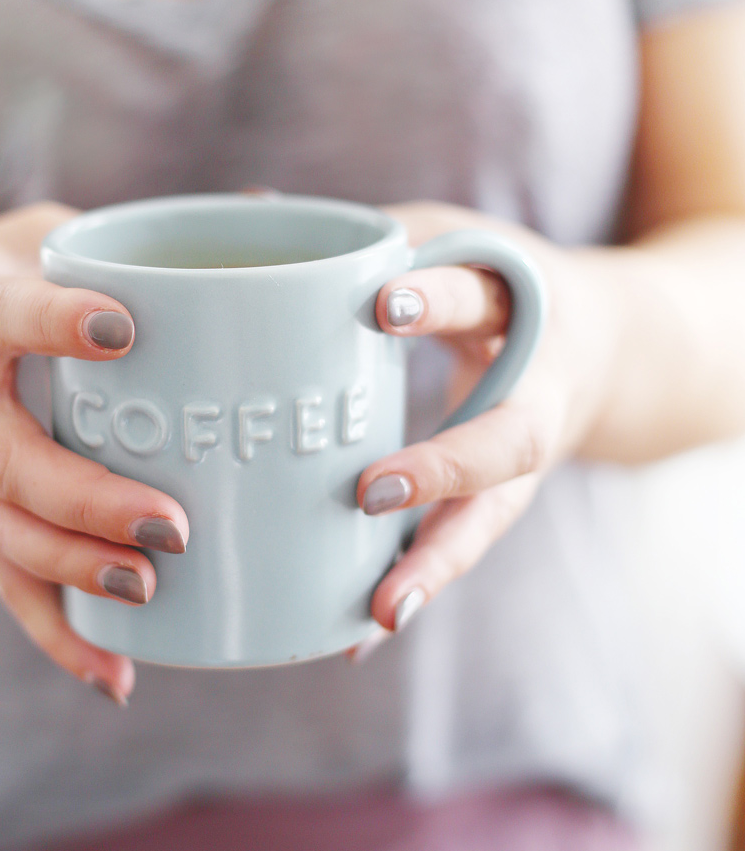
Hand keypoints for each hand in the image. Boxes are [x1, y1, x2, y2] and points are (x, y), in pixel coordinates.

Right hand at [0, 203, 189, 703]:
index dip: (51, 324)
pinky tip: (116, 676)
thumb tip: (268, 212)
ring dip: (75, 571)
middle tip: (171, 523)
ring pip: (5, 536)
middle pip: (10, 464)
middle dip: (86, 500)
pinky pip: (7, 586)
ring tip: (148, 589)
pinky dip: (58, 636)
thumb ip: (121, 237)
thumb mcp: (26, 238)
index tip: (120, 328)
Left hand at [351, 202, 619, 657]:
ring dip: (436, 567)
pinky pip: (460, 551)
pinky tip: (361, 636)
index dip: (434, 298)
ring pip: (490, 520)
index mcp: (516, 307)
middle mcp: (532, 391)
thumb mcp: (451, 236)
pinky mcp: (500, 503)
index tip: (379, 305)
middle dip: (444, 468)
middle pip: (505, 440)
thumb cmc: (497, 283)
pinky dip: (416, 589)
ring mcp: (523, 460)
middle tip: (371, 492)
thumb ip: (370, 235)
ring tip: (386, 612)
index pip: (477, 294)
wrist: (600, 348)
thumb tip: (251, 213)